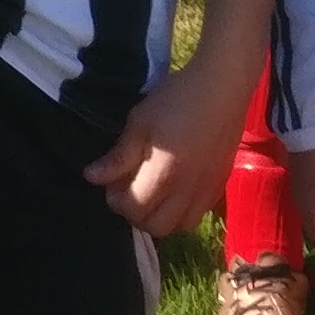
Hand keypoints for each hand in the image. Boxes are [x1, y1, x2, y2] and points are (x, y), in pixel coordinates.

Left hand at [85, 49, 254, 235]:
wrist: (223, 87)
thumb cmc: (177, 98)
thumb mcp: (140, 121)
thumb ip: (118, 156)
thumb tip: (91, 177)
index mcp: (165, 173)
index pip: (134, 209)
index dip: (116, 199)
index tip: (111, 180)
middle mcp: (188, 190)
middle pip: (156, 227)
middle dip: (135, 214)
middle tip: (128, 188)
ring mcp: (207, 191)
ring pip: (179, 227)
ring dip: (159, 218)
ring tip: (150, 192)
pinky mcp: (219, 186)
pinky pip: (197, 215)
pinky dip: (180, 213)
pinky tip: (173, 190)